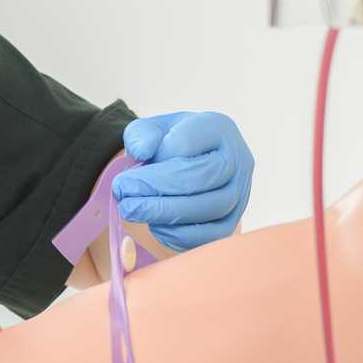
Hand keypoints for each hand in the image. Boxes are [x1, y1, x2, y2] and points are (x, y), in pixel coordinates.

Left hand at [112, 111, 254, 251]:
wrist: (190, 163)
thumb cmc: (170, 144)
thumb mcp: (152, 129)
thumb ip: (142, 134)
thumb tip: (141, 152)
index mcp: (218, 128)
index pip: (188, 141)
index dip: (157, 155)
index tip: (130, 164)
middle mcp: (237, 159)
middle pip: (201, 176)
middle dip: (156, 187)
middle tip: (123, 192)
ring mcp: (240, 192)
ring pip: (210, 207)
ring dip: (164, 212)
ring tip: (132, 210)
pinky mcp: (233, 221)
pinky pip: (213, 234)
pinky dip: (181, 235)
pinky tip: (155, 226)